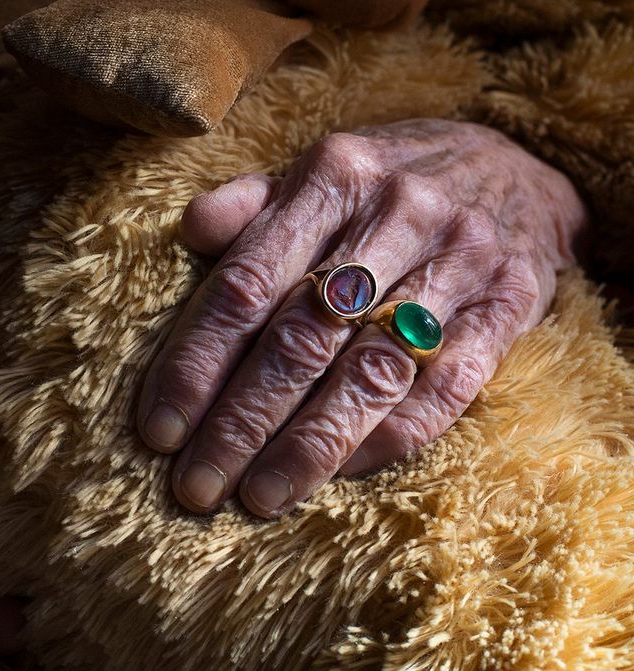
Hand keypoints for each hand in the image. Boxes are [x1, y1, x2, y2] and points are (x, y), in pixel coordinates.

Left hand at [137, 118, 589, 516]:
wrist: (518, 165)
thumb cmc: (393, 181)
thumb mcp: (322, 168)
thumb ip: (254, 201)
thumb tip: (190, 230)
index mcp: (333, 177)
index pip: (245, 287)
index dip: (196, 366)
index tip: (160, 431)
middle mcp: (395, 216)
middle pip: (301, 340)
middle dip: (240, 424)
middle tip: (196, 486)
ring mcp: (459, 262)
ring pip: (370, 374)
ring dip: (308, 448)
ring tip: (258, 498)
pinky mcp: (509, 306)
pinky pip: (446, 389)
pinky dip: (390, 439)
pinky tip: (342, 474)